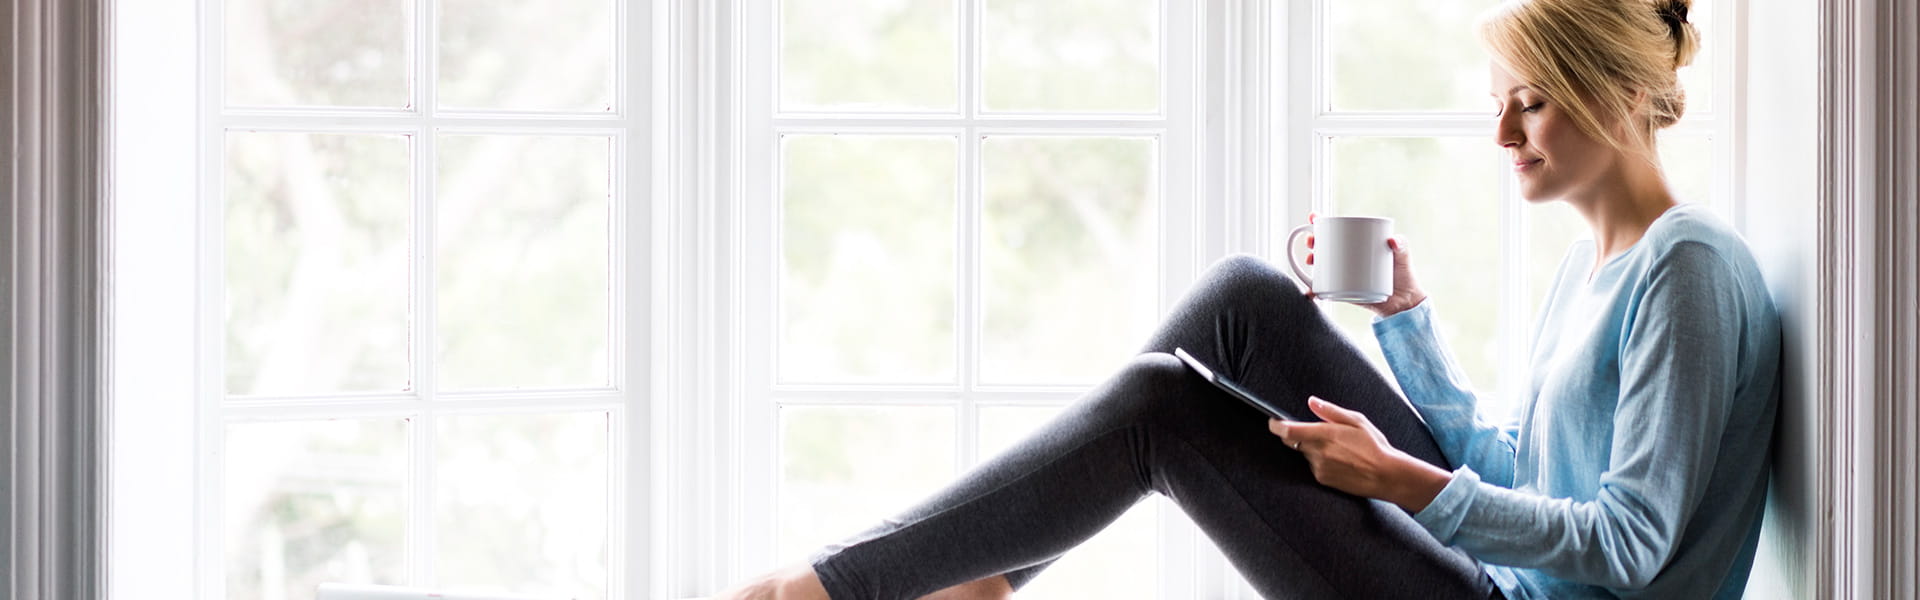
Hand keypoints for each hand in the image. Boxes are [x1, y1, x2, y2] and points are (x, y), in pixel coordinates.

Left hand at [1270, 397, 1450, 512]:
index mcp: (1326, 435)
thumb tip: (1312, 401)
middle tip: (1313, 432)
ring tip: (1336, 448)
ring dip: (1310, 449)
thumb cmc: (1375, 446)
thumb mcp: (1357, 421)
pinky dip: (1318, 461)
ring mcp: (1319, 468)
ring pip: (1304, 454)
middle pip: (1292, 442)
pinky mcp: (1323, 479)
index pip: (1288, 431)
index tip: (1273, 421)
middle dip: (1296, 435)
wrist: (1386, 476)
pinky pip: (1312, 466)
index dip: (1276, 426)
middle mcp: (1319, 452)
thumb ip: (1331, 411)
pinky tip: (1338, 460)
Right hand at [1304, 213, 1427, 317]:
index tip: (1314, 218)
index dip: (1321, 223)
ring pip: (1321, 265)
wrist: (1404, 302)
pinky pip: (1324, 289)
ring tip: (1311, 261)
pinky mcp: (1343, 291)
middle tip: (1313, 242)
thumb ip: (1402, 246)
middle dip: (1313, 241)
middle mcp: (1347, 258)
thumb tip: (1392, 241)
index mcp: (1358, 244)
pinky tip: (1309, 291)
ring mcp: (1343, 274)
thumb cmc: (1403, 274)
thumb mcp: (1403, 257)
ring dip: (1311, 262)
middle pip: (1325, 246)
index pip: (1337, 230)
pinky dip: (1314, 291)